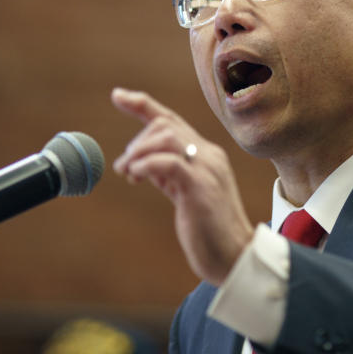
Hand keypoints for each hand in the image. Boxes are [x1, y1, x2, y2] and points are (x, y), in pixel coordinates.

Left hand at [111, 88, 254, 285]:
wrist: (234, 258)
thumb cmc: (209, 231)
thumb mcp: (186, 194)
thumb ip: (169, 175)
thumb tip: (142, 163)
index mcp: (206, 155)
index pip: (172, 119)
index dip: (142, 104)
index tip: (118, 96)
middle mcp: (209, 156)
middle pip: (165, 124)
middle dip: (136, 140)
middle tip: (124, 169)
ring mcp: (207, 170)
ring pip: (167, 137)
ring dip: (138, 152)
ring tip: (128, 174)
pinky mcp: (200, 188)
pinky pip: (169, 162)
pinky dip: (145, 165)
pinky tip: (135, 178)